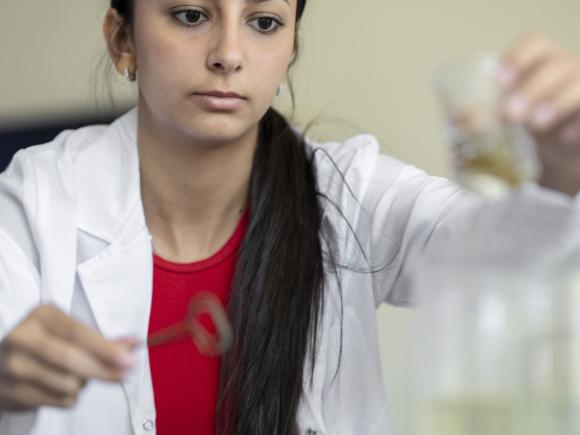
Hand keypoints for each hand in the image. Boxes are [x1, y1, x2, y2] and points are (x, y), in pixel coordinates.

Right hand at [0, 305, 135, 411]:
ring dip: (83, 383)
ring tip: (77, 374)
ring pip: (67, 383)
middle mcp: (22, 338)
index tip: (127, 359)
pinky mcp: (11, 393)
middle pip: (70, 359)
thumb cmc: (45, 344)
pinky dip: (71, 396)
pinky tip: (61, 386)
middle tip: (124, 374)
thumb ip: (102, 339)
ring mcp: (13, 367)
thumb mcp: (69, 332)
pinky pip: (59, 400)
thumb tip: (134, 344)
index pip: (78, 333)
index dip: (104, 348)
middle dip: (102, 369)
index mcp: (41, 315)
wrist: (2, 364)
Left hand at [500, 32, 579, 194]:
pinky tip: (565, 137)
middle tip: (510, 114)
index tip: (499, 81)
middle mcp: (564, 68)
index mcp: (539, 61)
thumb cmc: (525, 120)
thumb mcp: (504, 113)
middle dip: (531, 88)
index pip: (534, 43)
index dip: (518, 57)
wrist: (555, 145)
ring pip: (578, 83)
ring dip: (556, 102)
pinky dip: (578, 123)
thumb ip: (485, 113)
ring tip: (537, 124)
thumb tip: (461, 122)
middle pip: (554, 65)